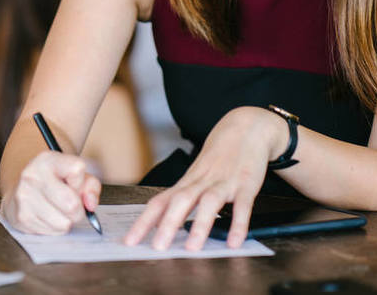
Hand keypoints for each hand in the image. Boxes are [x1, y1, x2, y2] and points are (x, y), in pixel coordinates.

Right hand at [0, 151, 100, 234]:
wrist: (24, 188)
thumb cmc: (54, 181)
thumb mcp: (75, 173)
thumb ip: (90, 186)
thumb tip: (90, 205)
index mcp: (47, 160)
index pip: (77, 170)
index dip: (81, 182)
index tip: (74, 182)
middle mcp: (32, 177)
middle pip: (72, 204)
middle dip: (78, 209)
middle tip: (72, 204)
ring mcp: (24, 198)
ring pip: (63, 223)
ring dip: (67, 220)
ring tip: (59, 210)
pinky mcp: (22, 218)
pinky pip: (53, 232)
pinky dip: (55, 227)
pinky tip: (49, 216)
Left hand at [124, 106, 284, 250]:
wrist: (246, 128)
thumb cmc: (219, 155)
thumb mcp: (198, 174)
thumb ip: (184, 199)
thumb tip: (165, 225)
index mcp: (188, 182)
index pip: (160, 201)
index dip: (144, 222)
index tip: (130, 241)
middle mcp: (203, 181)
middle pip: (181, 200)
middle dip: (168, 224)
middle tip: (159, 248)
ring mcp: (224, 182)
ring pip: (209, 202)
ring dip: (200, 224)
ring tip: (193, 248)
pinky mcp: (246, 185)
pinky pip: (242, 205)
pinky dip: (238, 223)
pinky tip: (234, 241)